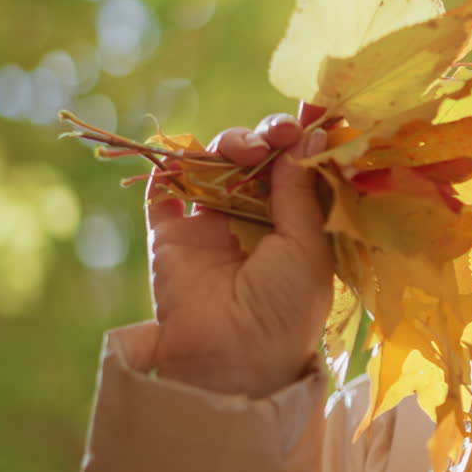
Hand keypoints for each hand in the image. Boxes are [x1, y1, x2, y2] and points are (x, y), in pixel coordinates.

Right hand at [145, 104, 333, 397]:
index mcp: (296, 223)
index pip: (296, 167)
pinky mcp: (171, 235)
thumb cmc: (286, 307)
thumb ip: (302, 190)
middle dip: (264, 137)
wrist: (232, 357)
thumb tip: (309, 135)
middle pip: (256, 159)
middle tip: (275, 136)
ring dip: (227, 146)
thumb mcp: (309, 245)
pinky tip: (183, 156)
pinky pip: (163, 190)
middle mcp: (254, 219)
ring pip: (214, 164)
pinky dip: (168, 165)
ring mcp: (210, 225)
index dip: (300, 139)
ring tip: (242, 151)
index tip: (308, 113)